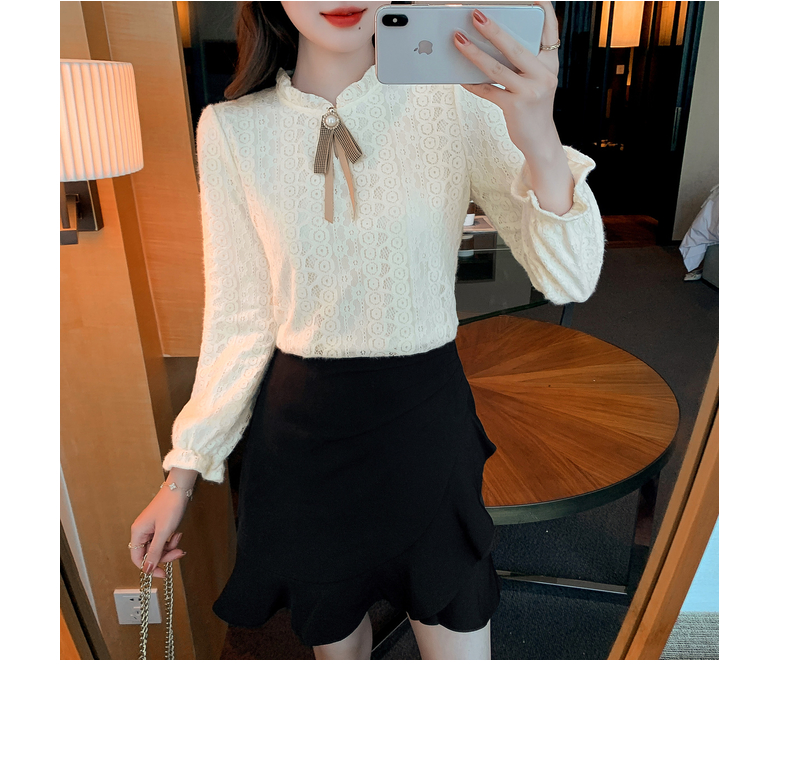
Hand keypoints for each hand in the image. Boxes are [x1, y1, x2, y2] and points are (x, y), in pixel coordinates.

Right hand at [129, 487, 188, 578]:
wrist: (179, 489)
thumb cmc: (169, 506)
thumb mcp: (163, 532)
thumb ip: (155, 551)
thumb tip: (148, 569)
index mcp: (137, 533)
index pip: (137, 558)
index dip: (149, 568)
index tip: (162, 574)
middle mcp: (141, 532)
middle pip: (150, 554)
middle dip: (165, 555)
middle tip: (178, 552)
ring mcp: (150, 530)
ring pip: (158, 548)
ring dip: (170, 547)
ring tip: (178, 539)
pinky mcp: (158, 527)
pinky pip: (163, 541)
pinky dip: (171, 540)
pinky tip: (178, 534)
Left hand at [453, 3, 561, 158]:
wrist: (541, 140)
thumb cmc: (533, 106)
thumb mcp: (536, 81)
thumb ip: (523, 63)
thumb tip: (489, 46)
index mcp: (550, 64)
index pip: (550, 32)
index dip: (544, 12)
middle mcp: (543, 75)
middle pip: (515, 47)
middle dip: (493, 29)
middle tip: (475, 14)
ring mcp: (530, 92)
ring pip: (497, 68)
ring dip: (474, 53)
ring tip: (457, 39)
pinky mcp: (515, 107)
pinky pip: (488, 91)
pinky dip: (473, 83)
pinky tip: (460, 75)